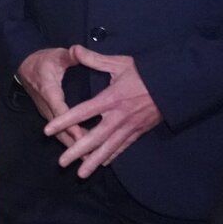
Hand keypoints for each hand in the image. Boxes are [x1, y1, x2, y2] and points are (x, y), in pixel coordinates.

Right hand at [16, 47, 85, 147]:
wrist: (23, 67)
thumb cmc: (42, 61)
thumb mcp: (56, 55)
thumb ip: (69, 56)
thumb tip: (77, 51)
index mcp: (49, 91)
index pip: (60, 110)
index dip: (70, 124)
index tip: (81, 135)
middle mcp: (47, 106)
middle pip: (60, 129)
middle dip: (74, 143)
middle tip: (90, 157)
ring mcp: (47, 112)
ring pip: (59, 134)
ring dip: (73, 146)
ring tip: (89, 160)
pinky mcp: (49, 116)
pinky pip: (60, 132)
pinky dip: (71, 141)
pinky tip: (83, 150)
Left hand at [44, 47, 162, 177]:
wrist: (175, 85)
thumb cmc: (145, 72)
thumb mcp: (120, 63)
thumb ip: (94, 59)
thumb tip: (74, 49)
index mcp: (111, 99)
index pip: (83, 112)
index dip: (65, 121)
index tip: (47, 130)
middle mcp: (119, 117)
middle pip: (95, 138)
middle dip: (78, 151)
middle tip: (62, 163)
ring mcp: (130, 127)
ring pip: (109, 147)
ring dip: (94, 161)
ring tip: (80, 174)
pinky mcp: (139, 132)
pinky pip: (123, 147)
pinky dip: (111, 156)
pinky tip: (101, 165)